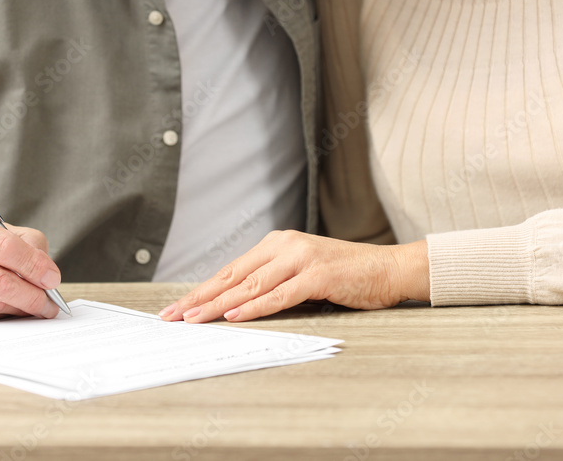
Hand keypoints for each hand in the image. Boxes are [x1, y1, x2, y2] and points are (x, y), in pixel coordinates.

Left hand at [159, 231, 429, 323]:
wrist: (389, 269)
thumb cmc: (347, 276)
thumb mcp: (303, 273)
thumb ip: (274, 281)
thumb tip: (234, 303)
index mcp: (278, 244)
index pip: (231, 270)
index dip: (202, 290)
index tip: (178, 307)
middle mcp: (286, 246)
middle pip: (234, 276)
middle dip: (200, 298)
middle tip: (173, 316)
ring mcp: (302, 259)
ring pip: (251, 286)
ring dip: (219, 305)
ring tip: (194, 319)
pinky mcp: (319, 276)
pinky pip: (280, 295)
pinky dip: (255, 307)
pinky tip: (234, 315)